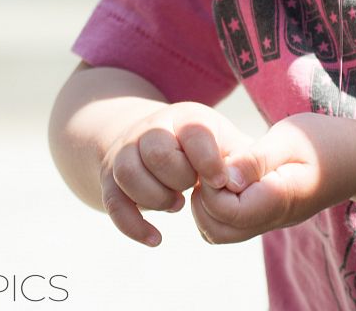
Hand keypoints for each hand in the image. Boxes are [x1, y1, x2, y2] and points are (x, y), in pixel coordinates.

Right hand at [100, 101, 252, 245]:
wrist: (155, 140)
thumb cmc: (206, 149)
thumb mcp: (228, 144)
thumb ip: (244, 161)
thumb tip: (237, 184)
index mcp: (185, 117)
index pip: (193, 131)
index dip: (208, 161)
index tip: (220, 182)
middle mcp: (151, 129)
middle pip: (156, 151)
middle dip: (179, 178)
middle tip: (192, 187)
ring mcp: (126, 152)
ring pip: (128, 173)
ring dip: (155, 197)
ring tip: (176, 203)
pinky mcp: (111, 178)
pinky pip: (113, 203)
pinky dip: (133, 225)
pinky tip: (156, 239)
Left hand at [191, 112, 355, 243]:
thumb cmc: (325, 141)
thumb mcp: (291, 139)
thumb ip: (256, 159)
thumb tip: (223, 178)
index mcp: (276, 200)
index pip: (225, 210)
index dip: (210, 185)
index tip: (218, 158)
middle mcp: (269, 219)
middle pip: (216, 230)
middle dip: (203, 199)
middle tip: (213, 165)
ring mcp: (268, 221)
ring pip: (220, 232)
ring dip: (208, 204)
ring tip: (219, 170)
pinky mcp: (266, 216)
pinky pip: (231, 224)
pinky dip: (218, 206)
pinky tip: (228, 176)